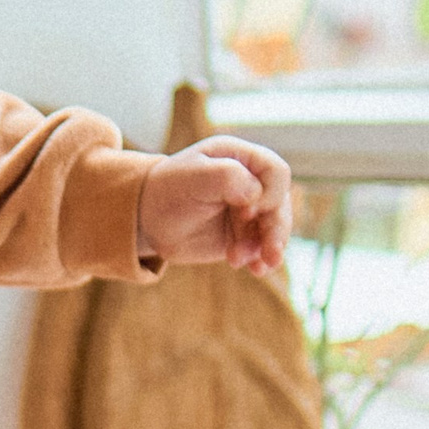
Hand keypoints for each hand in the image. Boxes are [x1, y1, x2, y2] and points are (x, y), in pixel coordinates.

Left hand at [136, 138, 292, 276]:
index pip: (276, 172)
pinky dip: (262, 260)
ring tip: (254, 265)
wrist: (148, 219)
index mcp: (241, 158)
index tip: (246, 211)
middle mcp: (251, 182)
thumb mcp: (192, 177)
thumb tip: (256, 194)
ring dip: (268, 247)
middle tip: (267, 251)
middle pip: (281, 204)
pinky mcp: (244, 235)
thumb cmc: (168, 189)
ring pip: (275, 228)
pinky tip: (256, 270)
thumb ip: (226, 177)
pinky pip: (263, 248)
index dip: (270, 193)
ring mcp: (250, 210)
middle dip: (276, 229)